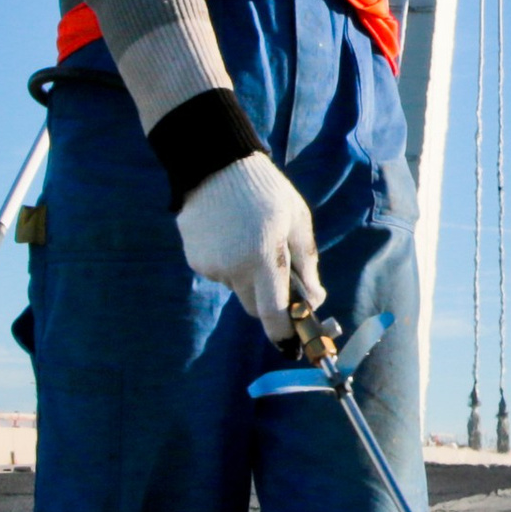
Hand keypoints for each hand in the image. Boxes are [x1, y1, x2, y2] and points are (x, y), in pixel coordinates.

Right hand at [174, 155, 323, 337]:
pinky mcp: (195, 260)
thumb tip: (315, 299)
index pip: (273, 311)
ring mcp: (211, 265)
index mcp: (264, 257)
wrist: (215, 165)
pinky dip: (230, 263)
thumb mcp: (297, 221)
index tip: (292, 346)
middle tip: (277, 272)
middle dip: (269, 299)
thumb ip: (307, 263)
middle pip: (255, 305)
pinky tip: (231, 235)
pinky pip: (220, 274)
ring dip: (249, 276)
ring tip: (251, 238)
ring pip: (238, 288)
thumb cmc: (266, 192)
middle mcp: (234, 267)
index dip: (284, 334)